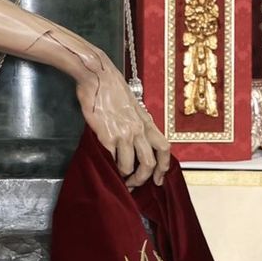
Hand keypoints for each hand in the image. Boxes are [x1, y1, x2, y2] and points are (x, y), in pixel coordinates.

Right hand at [76, 53, 170, 188]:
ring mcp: (124, 134)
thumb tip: (136, 141)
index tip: (158, 179)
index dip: (164, 167)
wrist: (97, 76)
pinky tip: (107, 165)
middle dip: (143, 179)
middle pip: (149, 163)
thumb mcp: (132, 106)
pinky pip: (113, 160)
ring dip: (125, 177)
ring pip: (130, 167)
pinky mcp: (107, 136)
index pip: (164, 148)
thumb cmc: (112, 89)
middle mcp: (138, 130)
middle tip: (134, 185)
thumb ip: (137, 123)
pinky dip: (111, 167)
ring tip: (119, 177)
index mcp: (146, 122)